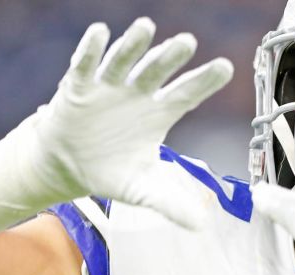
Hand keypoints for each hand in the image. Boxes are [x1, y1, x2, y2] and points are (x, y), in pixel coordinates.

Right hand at [0, 18, 232, 235]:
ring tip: (146, 28)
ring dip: (133, 45)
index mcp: (158, 113)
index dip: (205, 81)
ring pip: (123, 61)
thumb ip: (170, 203)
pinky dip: (91, 50)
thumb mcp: (142, 189)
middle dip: (171, 57)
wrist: (68, 167)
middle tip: (188, 42)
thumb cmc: (111, 169)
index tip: (226, 66)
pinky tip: (100, 33)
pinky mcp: (78, 87)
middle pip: (157, 71)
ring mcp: (108, 86)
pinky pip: (85, 65)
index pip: (186, 94)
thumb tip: (201, 225)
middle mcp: (137, 93)